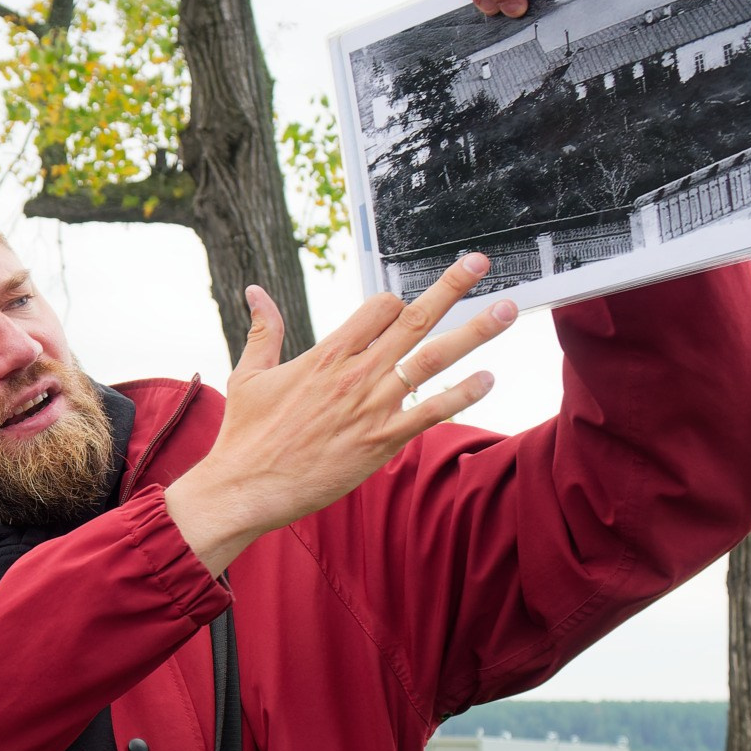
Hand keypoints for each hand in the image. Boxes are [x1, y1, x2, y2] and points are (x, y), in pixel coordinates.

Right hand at [165, 256, 512, 575]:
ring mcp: (371, 407)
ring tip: (507, 310)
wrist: (244, 488)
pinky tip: (488, 379)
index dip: (395, 302)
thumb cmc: (244, 435)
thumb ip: (263, 331)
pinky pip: (432, 411)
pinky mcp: (380, 441)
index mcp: (325, 354)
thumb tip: (255, 292)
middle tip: (480, 262)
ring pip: (433, 359)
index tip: (402, 308)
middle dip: (451, 287)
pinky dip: (462, 395)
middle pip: (414, 319)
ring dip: (474, 332)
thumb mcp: (249, 375)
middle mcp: (355, 374)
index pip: (378, 308)